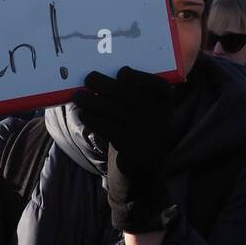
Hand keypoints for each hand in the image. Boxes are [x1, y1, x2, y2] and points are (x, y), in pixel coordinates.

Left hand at [75, 67, 178, 233]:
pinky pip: (107, 127)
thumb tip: (104, 75)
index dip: (138, 76)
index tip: (122, 72)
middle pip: (128, 94)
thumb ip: (135, 95)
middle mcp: (160, 118)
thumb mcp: (147, 113)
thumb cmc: (140, 132)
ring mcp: (146, 133)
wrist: (144, 172)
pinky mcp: (130, 147)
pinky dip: (92, 118)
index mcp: (167, 106)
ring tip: (79, 96)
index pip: (156, 85)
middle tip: (89, 78)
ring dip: (92, 100)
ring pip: (113, 110)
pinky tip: (84, 114)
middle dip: (105, 84)